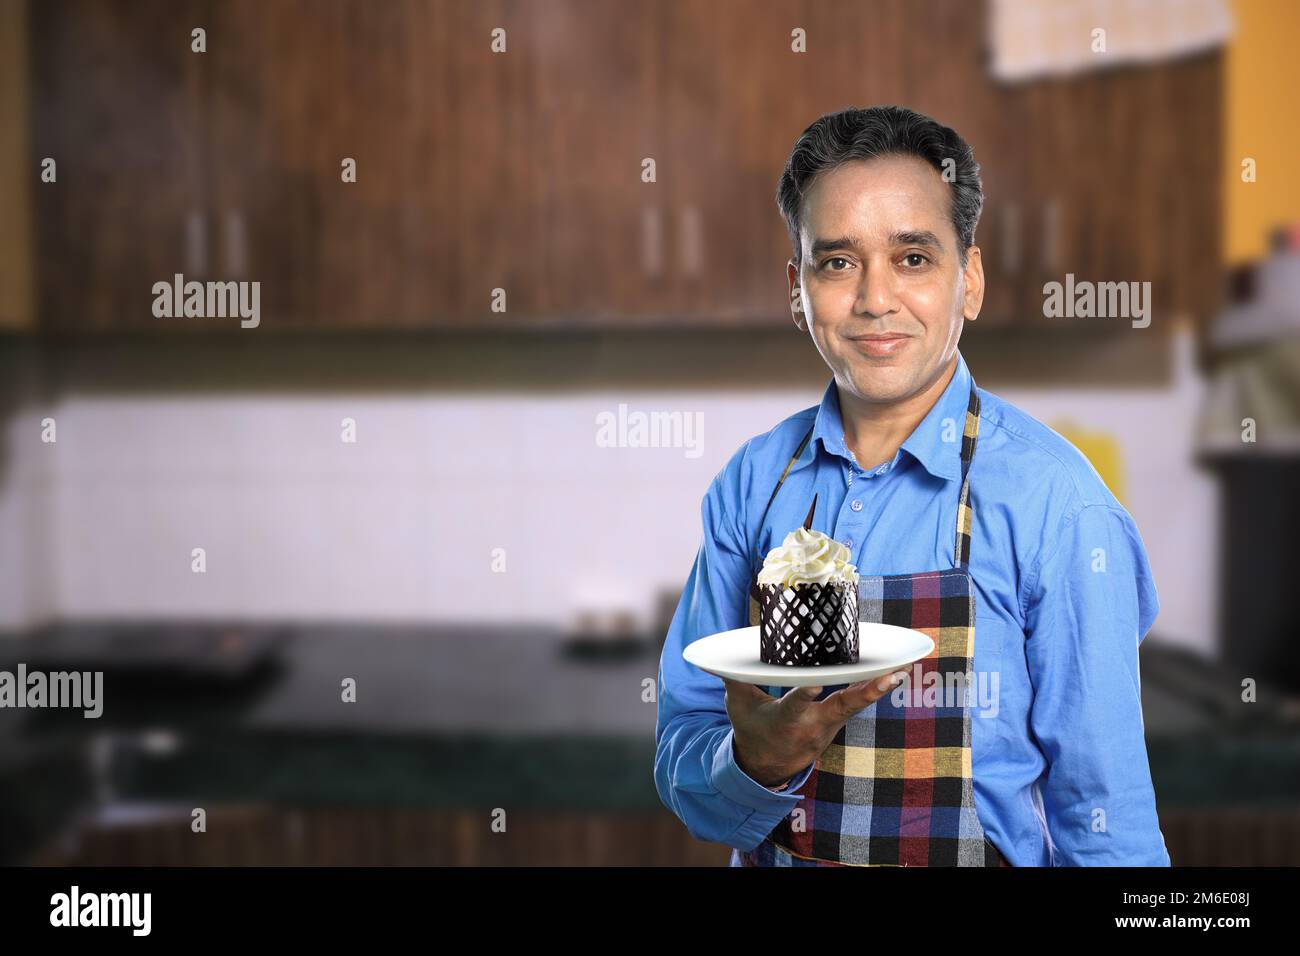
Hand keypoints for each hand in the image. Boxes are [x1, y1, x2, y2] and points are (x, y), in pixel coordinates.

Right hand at [722, 670, 909, 787]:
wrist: (769, 766)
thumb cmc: (752, 730)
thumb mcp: (739, 707)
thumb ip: (733, 679)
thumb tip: (716, 654)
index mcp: (786, 720)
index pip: (796, 705)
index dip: (806, 696)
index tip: (817, 684)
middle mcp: (813, 724)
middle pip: (843, 707)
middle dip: (867, 694)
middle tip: (891, 676)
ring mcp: (830, 725)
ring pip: (856, 705)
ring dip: (880, 688)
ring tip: (902, 669)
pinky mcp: (839, 722)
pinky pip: (858, 703)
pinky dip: (875, 688)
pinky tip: (894, 672)